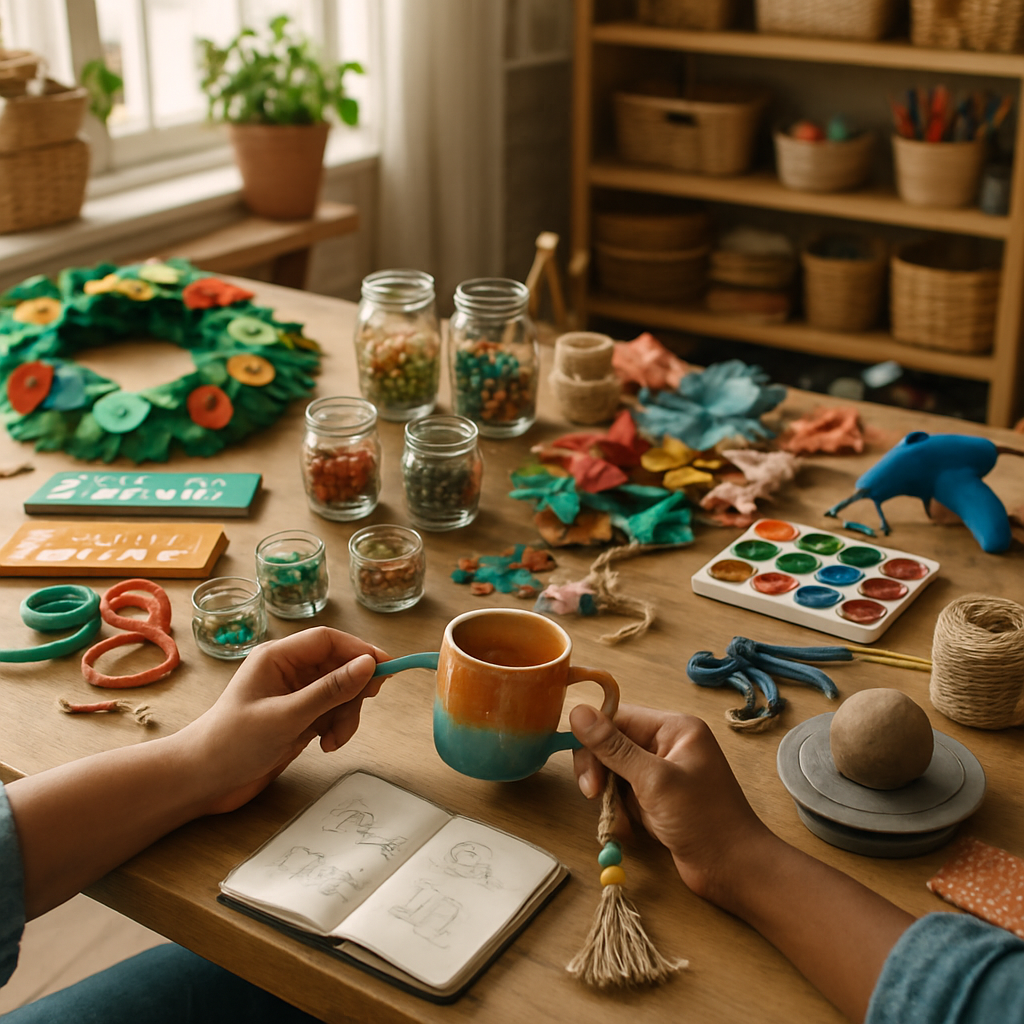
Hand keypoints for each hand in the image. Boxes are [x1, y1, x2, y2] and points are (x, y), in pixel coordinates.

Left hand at [181, 626, 389, 813]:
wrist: (202, 781)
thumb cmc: (233, 743)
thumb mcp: (287, 717)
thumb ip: (330, 690)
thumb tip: (370, 665)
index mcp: (277, 657)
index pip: (328, 640)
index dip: (359, 650)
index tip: (386, 669)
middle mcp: (287, 671)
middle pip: (339, 667)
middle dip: (352, 692)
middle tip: (360, 711)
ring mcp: (294, 695)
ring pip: (339, 693)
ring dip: (345, 716)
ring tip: (333, 741)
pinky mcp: (298, 718)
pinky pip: (331, 713)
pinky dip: (336, 728)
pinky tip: (325, 745)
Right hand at [570, 703, 772, 904]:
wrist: (733, 869)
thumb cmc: (703, 819)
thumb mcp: (654, 781)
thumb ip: (613, 747)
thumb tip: (576, 711)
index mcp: (674, 728)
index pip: (618, 718)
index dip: (595, 741)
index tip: (588, 776)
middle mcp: (667, 744)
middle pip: (611, 744)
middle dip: (600, 772)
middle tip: (594, 796)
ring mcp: (662, 772)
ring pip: (613, 772)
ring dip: (610, 797)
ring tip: (621, 822)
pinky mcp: (656, 797)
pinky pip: (624, 794)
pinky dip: (620, 812)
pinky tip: (628, 829)